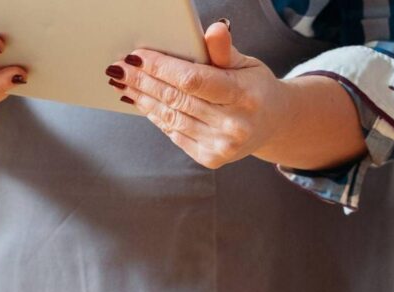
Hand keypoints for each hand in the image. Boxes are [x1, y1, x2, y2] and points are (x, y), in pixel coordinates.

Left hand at [106, 21, 291, 168]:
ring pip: (171, 118)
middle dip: (143, 81)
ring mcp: (222, 146)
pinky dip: (156, 116)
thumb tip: (215, 29)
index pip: (193, 80)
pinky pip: (175, 133)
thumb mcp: (247, 64)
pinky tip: (143, 102)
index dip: (161, 67)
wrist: (274, 124)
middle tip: (119, 68)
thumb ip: (224, 51)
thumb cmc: (255, 89)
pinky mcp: (211, 158)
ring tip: (124, 84)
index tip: (137, 56)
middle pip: (177, 99)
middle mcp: (234, 125)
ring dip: (143, 99)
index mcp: (244, 96)